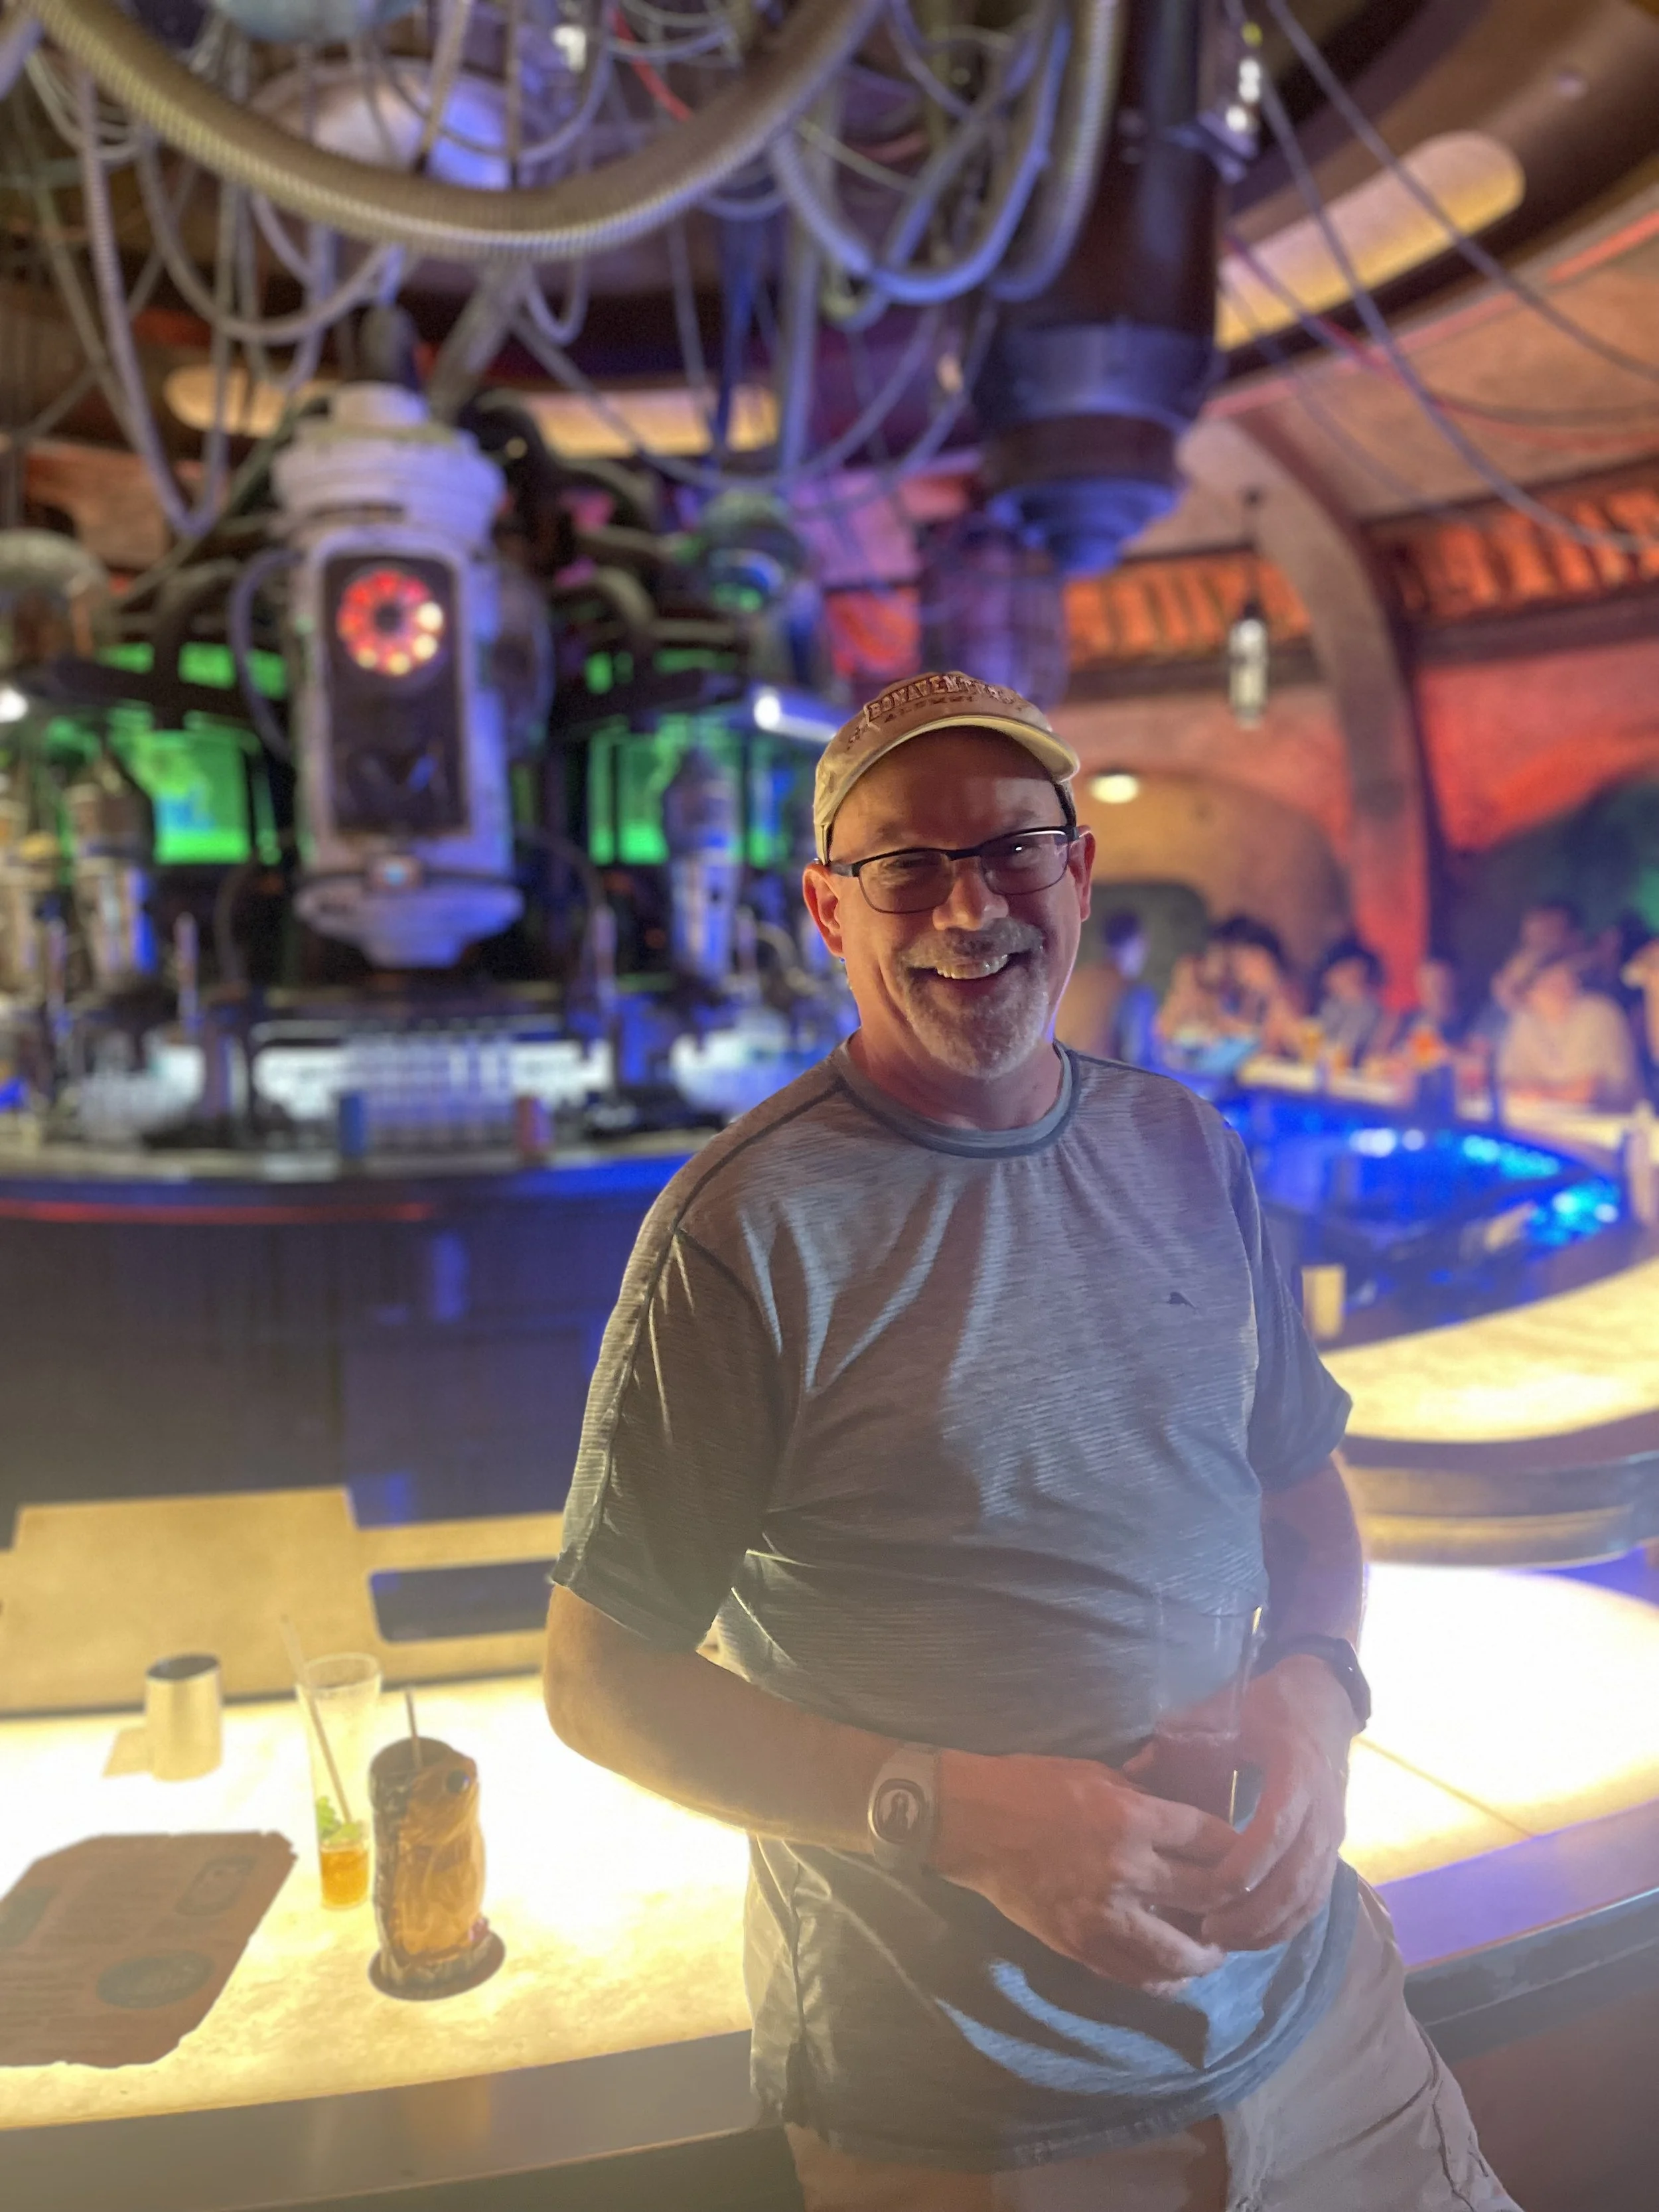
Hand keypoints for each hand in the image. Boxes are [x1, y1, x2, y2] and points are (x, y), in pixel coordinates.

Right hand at [932, 1748, 1236, 1995]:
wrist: (973, 1825)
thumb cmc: (1033, 1786)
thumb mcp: (1098, 1775)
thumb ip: (1146, 1798)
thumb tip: (1188, 1815)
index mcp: (1132, 1819)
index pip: (1212, 1840)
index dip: (1239, 1848)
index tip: (1247, 1853)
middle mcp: (1126, 1871)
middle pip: (1208, 1898)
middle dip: (1235, 1903)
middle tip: (1244, 1905)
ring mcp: (1103, 1916)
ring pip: (1179, 1953)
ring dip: (1208, 1954)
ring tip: (1215, 1948)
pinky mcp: (1080, 1946)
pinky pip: (1138, 1977)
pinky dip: (1165, 1979)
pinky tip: (1174, 1971)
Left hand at [1200, 1657, 1354, 1951]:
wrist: (1324, 1703)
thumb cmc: (1269, 1706)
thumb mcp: (1228, 1709)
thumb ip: (1183, 1737)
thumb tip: (1132, 1769)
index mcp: (1298, 1771)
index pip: (1276, 1829)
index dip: (1246, 1863)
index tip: (1212, 1889)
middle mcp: (1323, 1810)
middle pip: (1296, 1877)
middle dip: (1253, 1911)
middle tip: (1206, 1930)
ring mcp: (1333, 1834)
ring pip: (1308, 1896)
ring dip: (1268, 1925)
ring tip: (1221, 1940)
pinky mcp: (1333, 1850)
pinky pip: (1314, 1899)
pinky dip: (1285, 1923)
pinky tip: (1251, 1936)